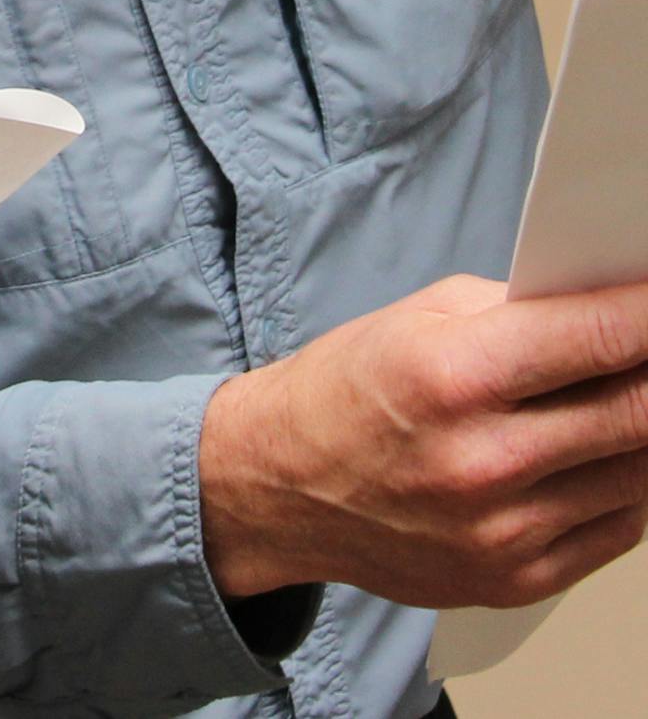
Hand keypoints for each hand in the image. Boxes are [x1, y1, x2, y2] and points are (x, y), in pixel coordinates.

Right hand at [200, 275, 647, 607]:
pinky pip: (619, 527)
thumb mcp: (415, 318)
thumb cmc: (344, 391)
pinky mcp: (518, 580)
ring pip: (640, 473)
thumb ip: (516, 312)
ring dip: (644, 427)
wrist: (281, 485)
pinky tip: (598, 453)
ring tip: (623, 395)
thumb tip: (609, 314)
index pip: (596, 338)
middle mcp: (481, 461)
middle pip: (638, 410)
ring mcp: (505, 531)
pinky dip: (624, 483)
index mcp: (449, 376)